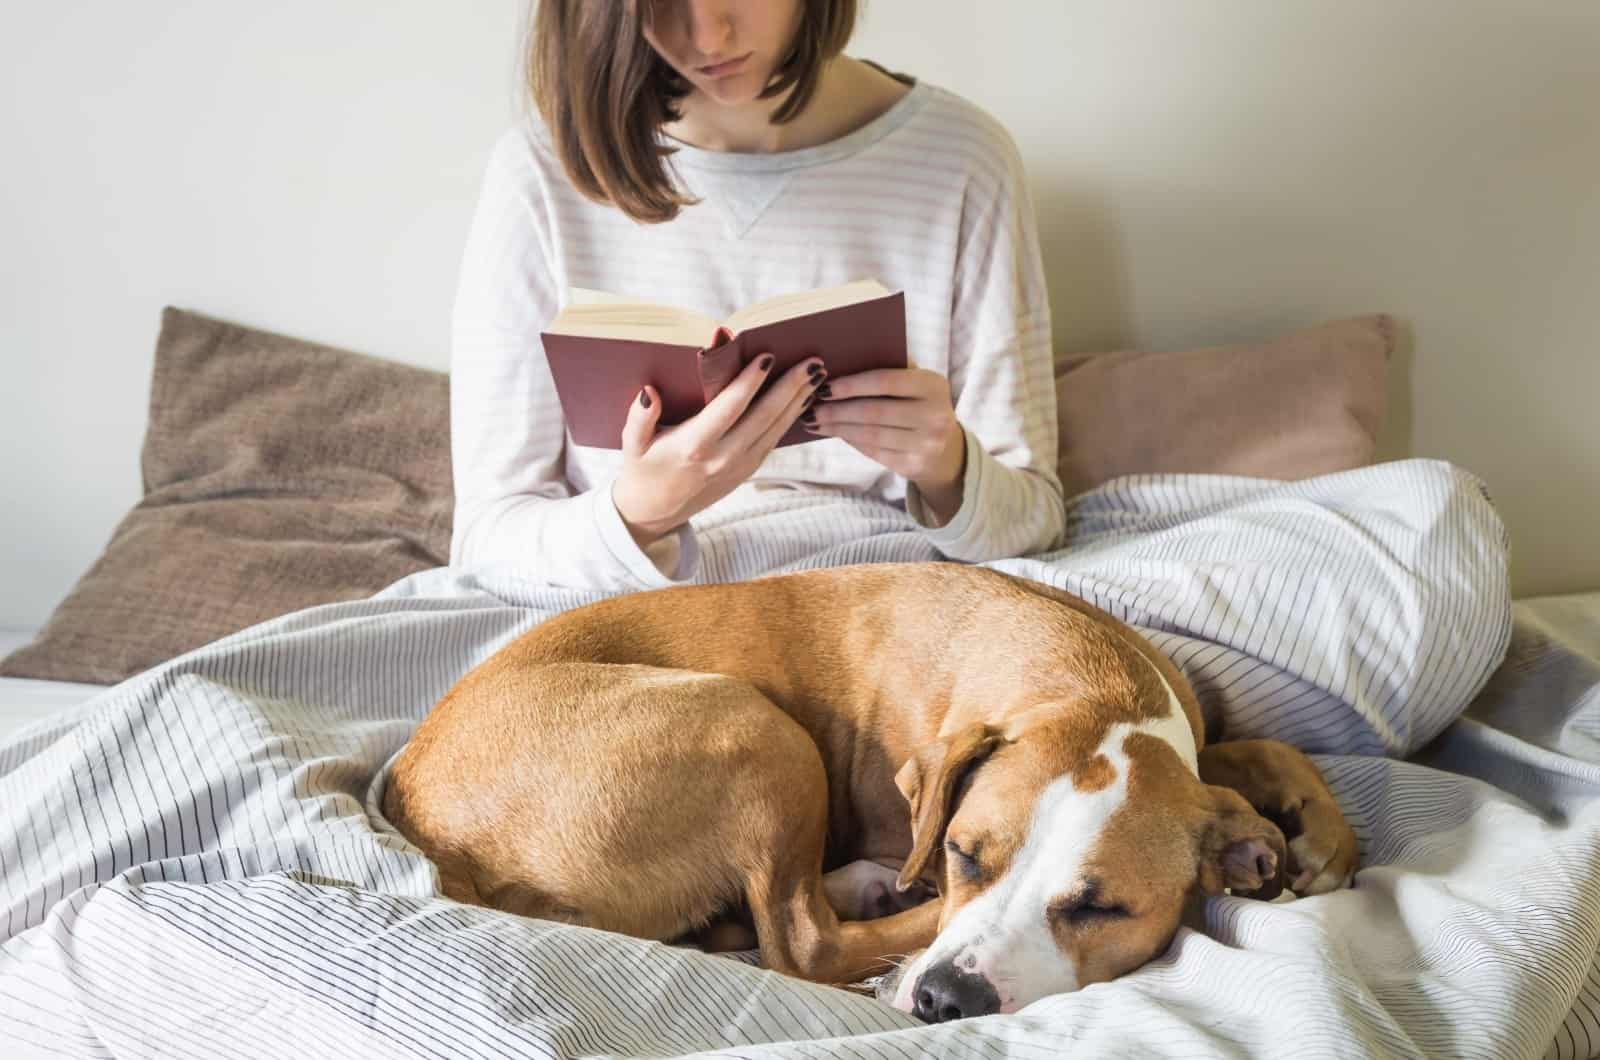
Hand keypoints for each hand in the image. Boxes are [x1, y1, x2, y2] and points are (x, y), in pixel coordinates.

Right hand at [611, 354, 825, 547]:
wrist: (654, 514)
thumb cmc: (643, 469)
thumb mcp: (631, 444)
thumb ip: (639, 417)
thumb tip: (649, 391)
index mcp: (694, 447)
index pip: (730, 408)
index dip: (750, 381)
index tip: (767, 356)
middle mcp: (722, 458)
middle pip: (764, 417)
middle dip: (791, 387)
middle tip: (813, 361)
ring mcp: (739, 467)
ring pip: (776, 429)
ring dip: (798, 400)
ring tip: (817, 373)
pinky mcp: (747, 471)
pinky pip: (773, 440)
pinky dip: (791, 417)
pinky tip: (803, 398)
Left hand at [800, 367, 966, 524]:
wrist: (947, 449)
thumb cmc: (920, 405)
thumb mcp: (917, 383)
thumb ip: (890, 370)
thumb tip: (841, 363)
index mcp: (933, 385)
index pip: (885, 381)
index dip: (852, 385)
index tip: (825, 387)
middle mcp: (934, 415)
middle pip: (873, 412)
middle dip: (837, 411)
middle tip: (811, 409)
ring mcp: (926, 444)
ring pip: (869, 434)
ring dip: (837, 428)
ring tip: (815, 422)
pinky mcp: (913, 465)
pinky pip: (873, 451)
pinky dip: (850, 441)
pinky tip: (835, 433)